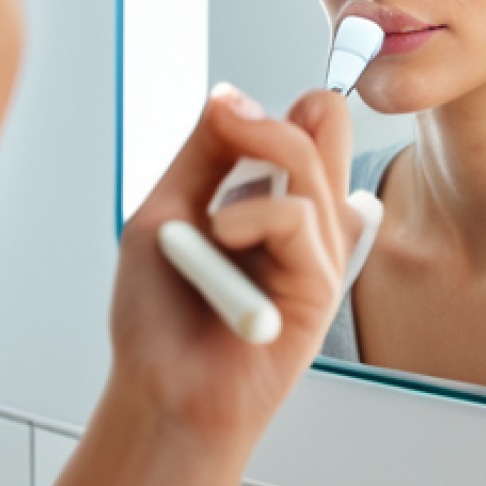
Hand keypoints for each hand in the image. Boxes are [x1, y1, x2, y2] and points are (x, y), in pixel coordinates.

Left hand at [107, 83, 359, 447]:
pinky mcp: (321, 283)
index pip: (303, 119)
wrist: (159, 391)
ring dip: (253, 164)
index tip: (226, 112)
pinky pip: (297, 217)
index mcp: (273, 194)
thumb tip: (230, 94)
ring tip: (211, 216)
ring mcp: (317, 247)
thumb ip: (204, 153)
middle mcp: (304, 214)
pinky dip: (252, 217)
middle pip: (325, 123)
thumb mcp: (168, 210)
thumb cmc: (161, 313)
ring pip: (310, 159)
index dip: (273, 104)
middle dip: (274, 115)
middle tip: (230, 126)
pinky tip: (223, 239)